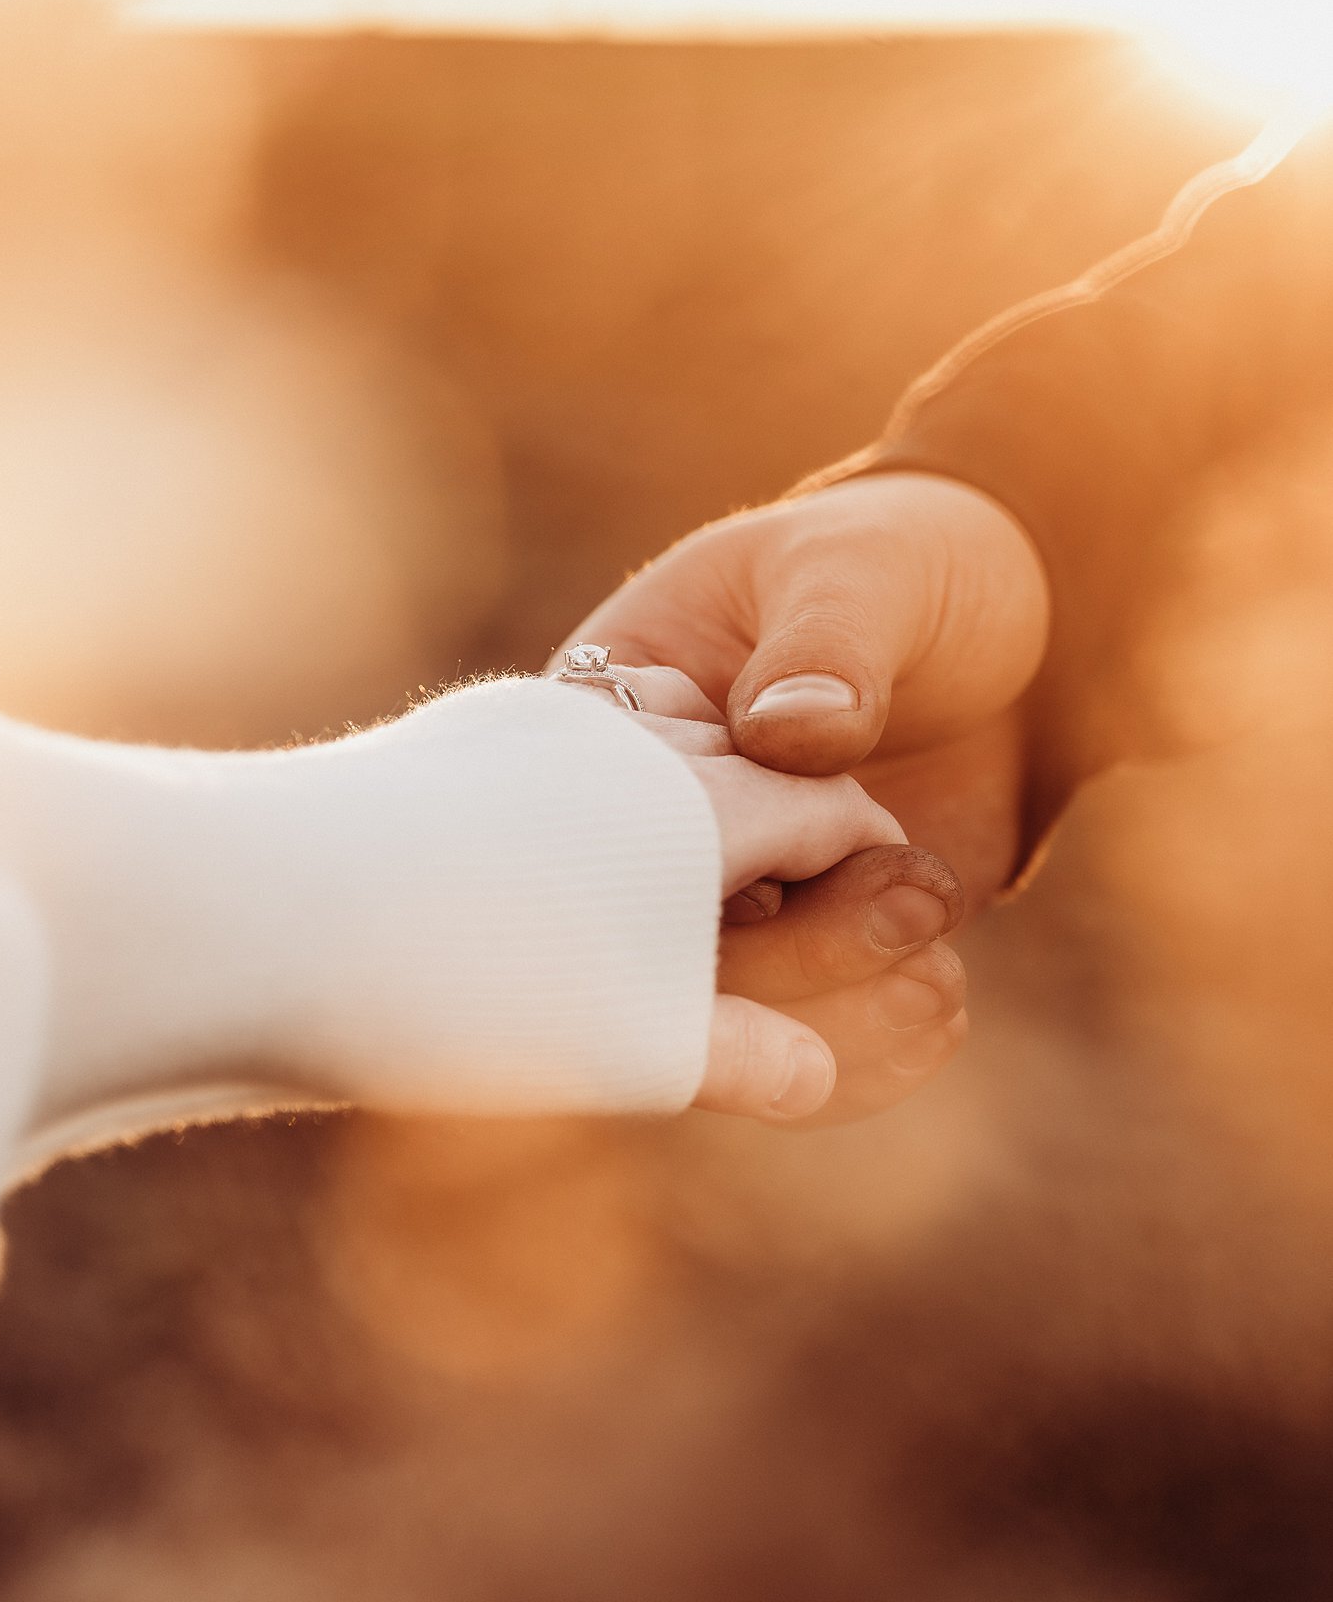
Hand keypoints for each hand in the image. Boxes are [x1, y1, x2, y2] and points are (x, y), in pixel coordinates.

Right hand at [559, 475, 1050, 1121]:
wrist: (1018, 624)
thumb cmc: (904, 562)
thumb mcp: (860, 572)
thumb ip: (826, 642)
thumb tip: (788, 733)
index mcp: (616, 722)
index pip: (587, 823)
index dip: (659, 873)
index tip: (771, 878)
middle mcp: (658, 828)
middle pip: (661, 938)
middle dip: (787, 951)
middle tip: (910, 907)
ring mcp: (737, 896)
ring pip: (745, 999)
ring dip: (843, 999)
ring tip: (941, 967)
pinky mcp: (817, 944)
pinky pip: (814, 1028)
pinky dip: (873, 1043)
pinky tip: (943, 1007)